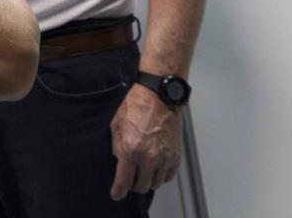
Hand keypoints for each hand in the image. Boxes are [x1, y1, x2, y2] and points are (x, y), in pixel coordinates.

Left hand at [110, 82, 181, 199]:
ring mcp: (165, 158)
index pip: (124, 181)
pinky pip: (169, 176)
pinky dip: (161, 176)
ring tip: (142, 173)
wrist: (158, 97)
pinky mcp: (175, 155)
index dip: (118, 191)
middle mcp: (149, 157)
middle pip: (142, 186)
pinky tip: (155, 169)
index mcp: (131, 150)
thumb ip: (117, 148)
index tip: (116, 194)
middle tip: (129, 180)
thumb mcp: (116, 127)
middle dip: (133, 186)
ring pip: (156, 183)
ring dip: (148, 181)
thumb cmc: (136, 107)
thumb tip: (119, 161)